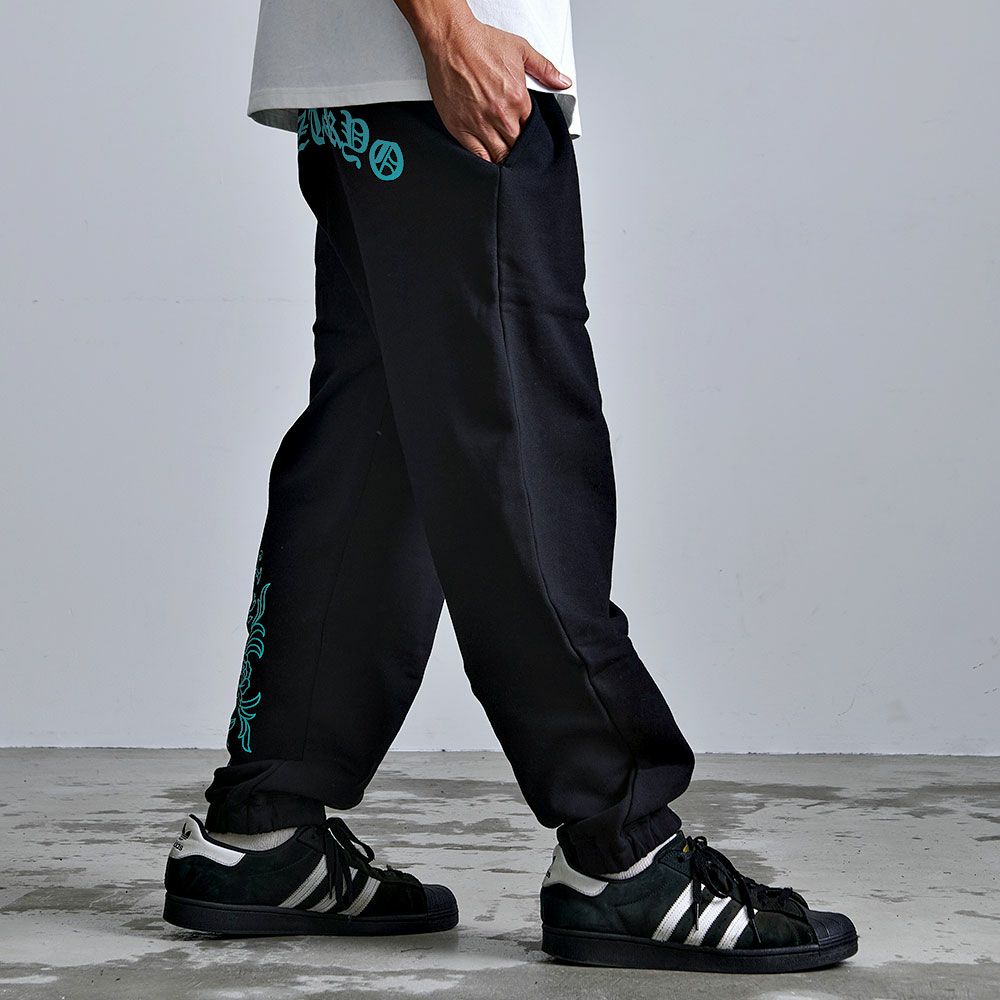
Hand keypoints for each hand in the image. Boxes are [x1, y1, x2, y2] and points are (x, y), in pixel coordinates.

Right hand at [414, 12, 571, 163]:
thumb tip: (563, 82)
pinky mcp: (460, 128)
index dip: (529, 135)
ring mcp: (479, 124)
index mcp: (518, 99)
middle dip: (517, 149)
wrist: (450, 40)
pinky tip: (488, 160)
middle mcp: (500, 115)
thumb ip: (545, 69)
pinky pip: (477, 155)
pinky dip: (484, 161)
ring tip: (504, 157)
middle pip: (516, 147)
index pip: (531, 130)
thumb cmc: (481, 43)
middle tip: (515, 147)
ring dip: (503, 159)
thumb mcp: (521, 50)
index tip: (525, 134)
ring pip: (498, 156)